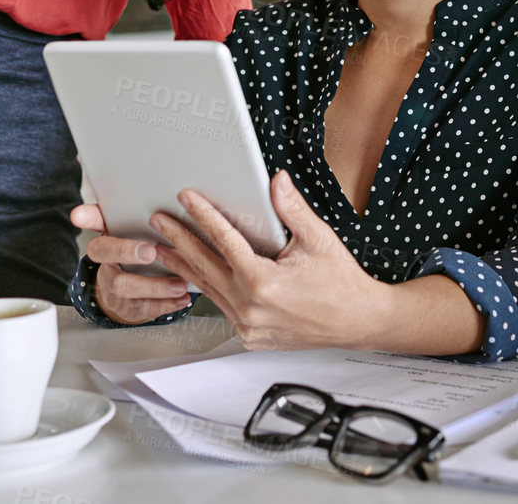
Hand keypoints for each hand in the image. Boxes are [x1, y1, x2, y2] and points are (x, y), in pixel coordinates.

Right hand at [69, 203, 192, 324]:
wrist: (127, 294)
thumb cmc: (133, 253)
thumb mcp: (130, 233)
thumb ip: (129, 213)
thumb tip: (120, 183)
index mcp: (106, 245)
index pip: (95, 230)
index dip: (87, 221)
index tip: (79, 215)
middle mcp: (106, 267)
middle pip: (105, 256)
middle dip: (127, 253)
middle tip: (151, 251)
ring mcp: (115, 291)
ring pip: (126, 289)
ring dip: (155, 287)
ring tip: (180, 283)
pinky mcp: (129, 310)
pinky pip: (144, 310)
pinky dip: (166, 305)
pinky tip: (183, 299)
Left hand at [153, 170, 385, 350]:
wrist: (358, 320)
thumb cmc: (342, 284)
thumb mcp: (318, 240)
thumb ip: (292, 209)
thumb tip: (276, 182)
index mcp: (264, 282)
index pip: (224, 240)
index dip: (203, 215)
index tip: (187, 199)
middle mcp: (251, 307)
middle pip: (205, 266)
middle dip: (179, 240)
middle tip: (160, 222)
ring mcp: (249, 325)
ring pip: (208, 290)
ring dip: (184, 267)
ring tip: (163, 248)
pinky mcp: (251, 335)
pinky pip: (222, 308)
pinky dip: (208, 290)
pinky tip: (195, 277)